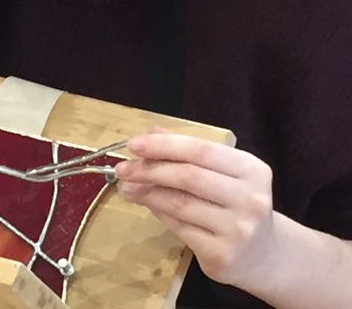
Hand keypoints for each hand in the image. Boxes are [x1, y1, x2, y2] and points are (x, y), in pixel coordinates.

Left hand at [115, 131, 276, 289]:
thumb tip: (152, 132)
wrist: (266, 256)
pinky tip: (147, 205)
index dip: (164, 145)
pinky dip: (158, 212)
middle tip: (124, 168)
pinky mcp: (222, 254)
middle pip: (188, 176)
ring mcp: (238, 229)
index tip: (134, 144)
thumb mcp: (223, 174)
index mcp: (251, 169)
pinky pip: (179, 227)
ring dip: (147, 192)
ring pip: (179, 203)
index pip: (200, 150)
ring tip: (128, 187)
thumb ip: (190, 153)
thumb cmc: (237, 205)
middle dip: (150, 169)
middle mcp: (250, 198)